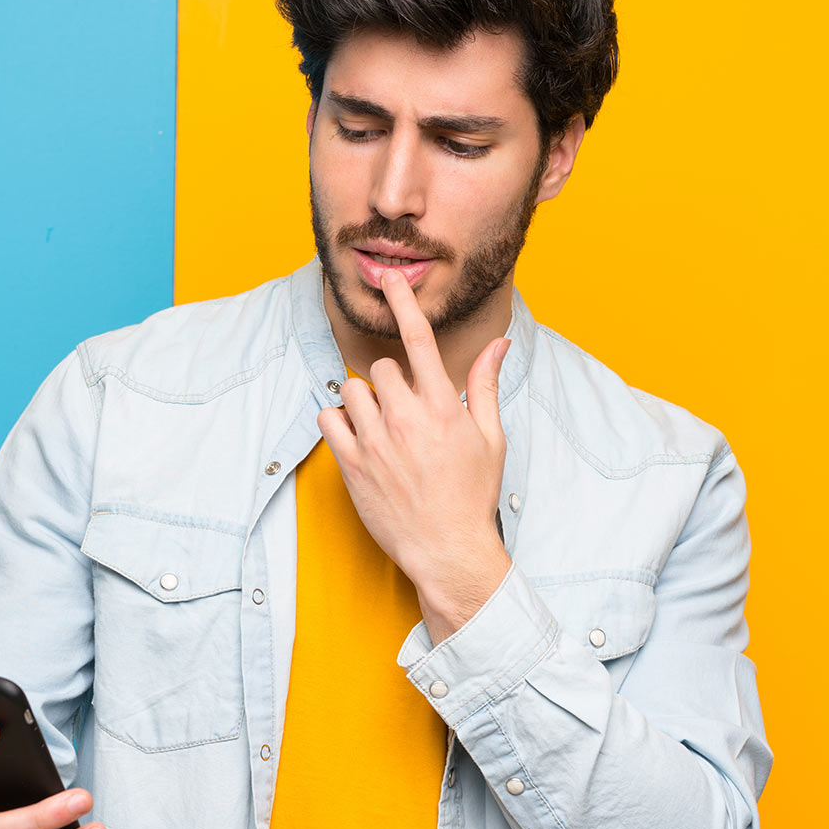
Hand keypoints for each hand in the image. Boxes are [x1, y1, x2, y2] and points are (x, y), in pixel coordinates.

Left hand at [315, 269, 512, 640]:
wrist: (448, 550)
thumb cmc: (472, 494)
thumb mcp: (490, 438)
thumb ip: (485, 385)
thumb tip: (498, 343)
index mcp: (443, 408)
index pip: (420, 341)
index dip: (404, 303)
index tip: (390, 278)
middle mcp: (406, 419)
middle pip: (381, 369)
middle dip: (392, 384)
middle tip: (406, 414)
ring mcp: (375, 442)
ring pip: (352, 391)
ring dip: (365, 402)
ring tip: (383, 430)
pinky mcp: (351, 465)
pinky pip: (329, 419)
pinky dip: (340, 422)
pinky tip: (360, 440)